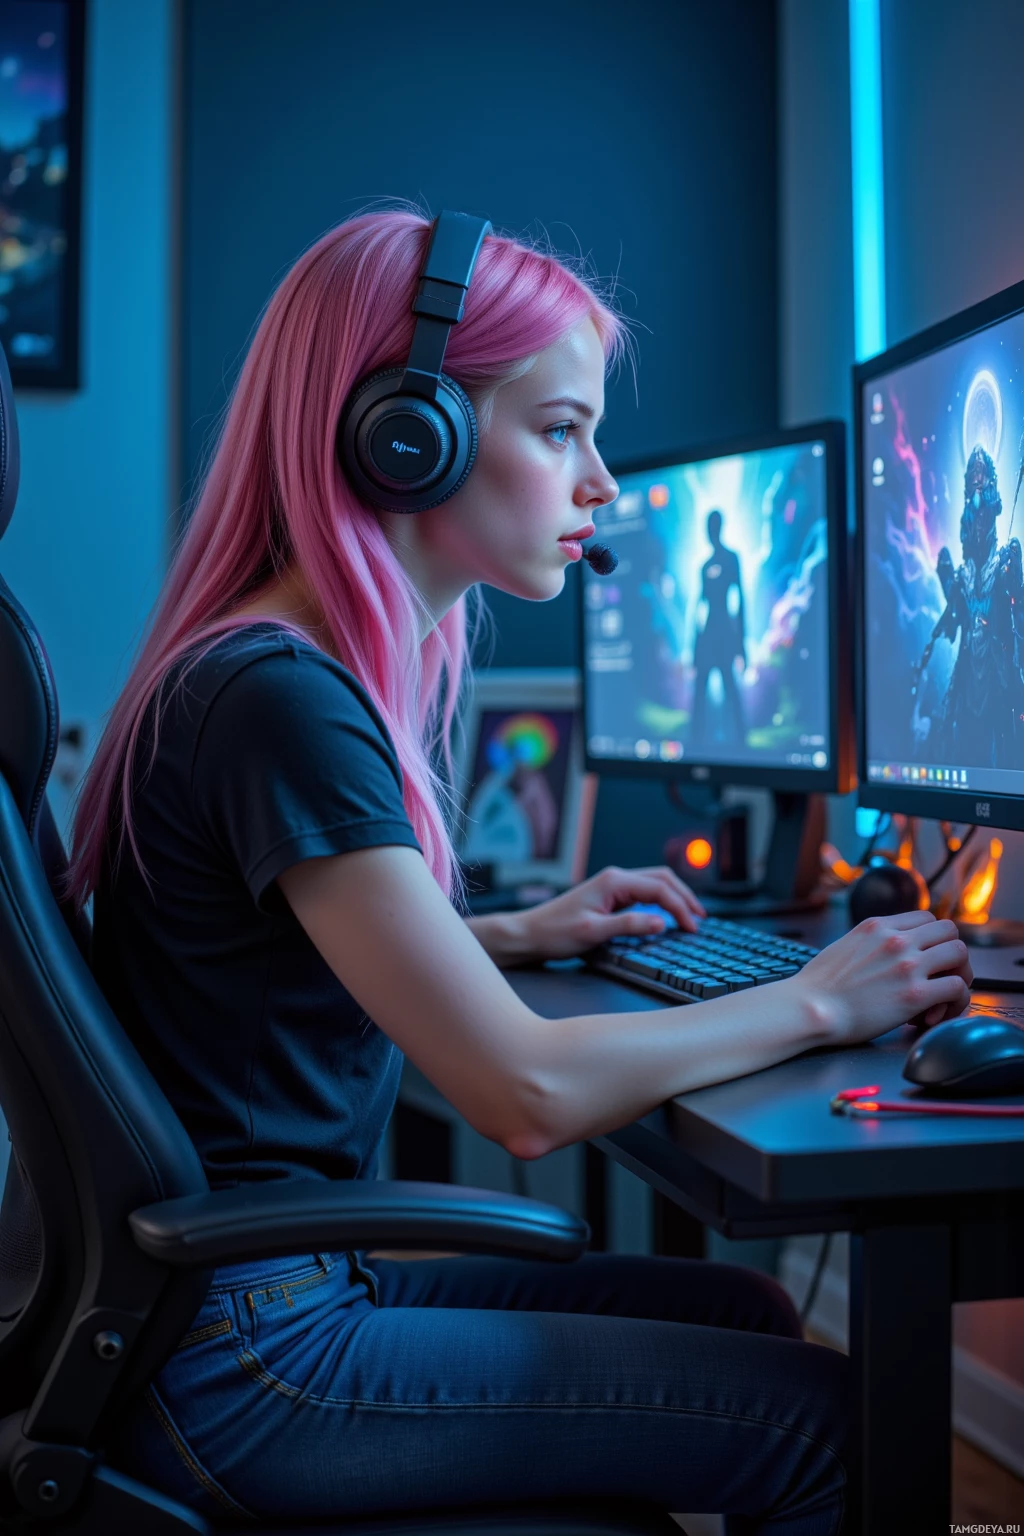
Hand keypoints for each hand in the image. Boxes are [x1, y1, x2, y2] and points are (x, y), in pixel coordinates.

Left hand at [516, 865, 705, 961]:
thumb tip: (661, 922)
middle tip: (700, 917)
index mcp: (613, 881)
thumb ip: (629, 926)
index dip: (679, 908)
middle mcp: (615, 878)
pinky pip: (643, 894)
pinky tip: (667, 915)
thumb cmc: (555, 933)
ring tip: (690, 915)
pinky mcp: (609, 897)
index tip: (692, 928)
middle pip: (662, 879)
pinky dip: (661, 902)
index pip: (659, 889)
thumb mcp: (593, 933)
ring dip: (674, 897)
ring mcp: (612, 886)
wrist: (529, 934)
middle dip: (684, 896)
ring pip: (654, 884)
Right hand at [790, 910, 972, 1045]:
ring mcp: (908, 965)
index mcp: (877, 926)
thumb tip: (880, 952)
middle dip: (950, 954)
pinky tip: (938, 1014)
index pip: (926, 918)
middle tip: (942, 976)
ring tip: (945, 996)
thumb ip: (869, 943)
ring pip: (960, 954)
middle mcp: (896, 940)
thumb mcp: (843, 946)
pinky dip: (955, 1001)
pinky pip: (957, 988)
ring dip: (959, 974)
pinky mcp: (915, 994)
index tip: (927, 959)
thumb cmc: (818, 987)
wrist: (810, 1009)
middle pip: (949, 930)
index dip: (932, 939)